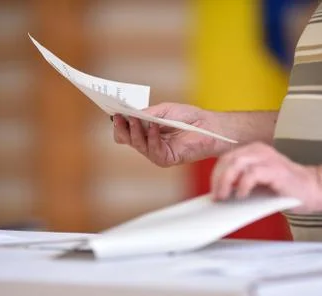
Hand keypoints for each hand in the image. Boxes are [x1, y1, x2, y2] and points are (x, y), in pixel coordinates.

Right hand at [112, 103, 232, 166]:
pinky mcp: (166, 159)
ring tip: (135, 117)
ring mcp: (155, 153)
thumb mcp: (163, 110)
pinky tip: (153, 126)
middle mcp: (147, 144)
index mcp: (144, 132)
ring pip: (137, 144)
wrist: (208, 126)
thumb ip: (147, 114)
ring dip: (136, 130)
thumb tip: (129, 115)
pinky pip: (153, 149)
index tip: (114, 111)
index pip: (124, 131)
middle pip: (126, 139)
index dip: (118, 122)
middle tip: (120, 115)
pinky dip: (152, 136)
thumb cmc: (188, 117)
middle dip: (122, 127)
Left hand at [211, 142, 321, 213]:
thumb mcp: (258, 182)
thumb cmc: (286, 188)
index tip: (213, 192)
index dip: (216, 175)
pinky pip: (252, 174)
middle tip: (217, 197)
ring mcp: (268, 159)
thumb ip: (242, 181)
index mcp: (254, 151)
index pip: (226, 159)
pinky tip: (242, 195)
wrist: (314, 190)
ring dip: (226, 182)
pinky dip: (243, 185)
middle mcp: (259, 151)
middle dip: (218, 180)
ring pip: (236, 164)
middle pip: (228, 160)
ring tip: (225, 197)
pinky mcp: (276, 170)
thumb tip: (220, 193)